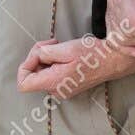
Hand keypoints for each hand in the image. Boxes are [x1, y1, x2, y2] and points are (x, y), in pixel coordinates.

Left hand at [17, 34, 134, 97]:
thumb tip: (35, 57)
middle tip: (53, 44)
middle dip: (37, 56)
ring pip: (41, 72)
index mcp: (53, 83)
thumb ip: (44, 53)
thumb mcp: (65, 48)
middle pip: (32, 74)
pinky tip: (64, 54)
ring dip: (46, 57)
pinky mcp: (66, 85)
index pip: (23, 84)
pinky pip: (50, 73)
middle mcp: (55, 91)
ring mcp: (61, 90)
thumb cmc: (91, 54)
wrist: (112, 60)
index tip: (38, 54)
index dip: (25, 66)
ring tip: (60, 47)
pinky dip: (53, 62)